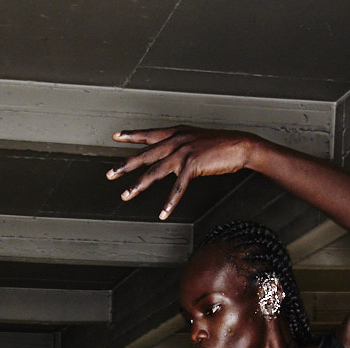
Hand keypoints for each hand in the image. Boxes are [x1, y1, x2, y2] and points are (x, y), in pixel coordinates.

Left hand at [107, 128, 254, 219]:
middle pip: (145, 154)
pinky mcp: (193, 164)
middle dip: (125, 165)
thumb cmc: (220, 146)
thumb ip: (180, 150)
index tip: (116, 136)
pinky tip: (163, 213)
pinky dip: (170, 202)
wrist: (240, 145)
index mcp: (176, 133)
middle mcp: (176, 140)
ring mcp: (183, 151)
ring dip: (139, 185)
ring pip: (155, 171)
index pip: (149, 134)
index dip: (132, 135)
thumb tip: (171, 163)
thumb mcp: (195, 143)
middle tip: (109, 174)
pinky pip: (178, 187)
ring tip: (126, 195)